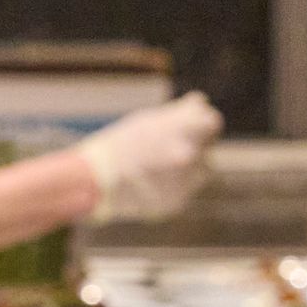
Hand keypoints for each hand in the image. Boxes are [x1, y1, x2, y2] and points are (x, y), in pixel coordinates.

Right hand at [78, 93, 222, 222]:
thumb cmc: (122, 143)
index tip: (189, 126)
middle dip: (192, 146)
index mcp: (185, 129)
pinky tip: (152, 181)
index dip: (200, 123)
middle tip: (164, 147)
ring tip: (156, 166)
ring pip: (200, 172)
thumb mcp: (149, 120)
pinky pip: (185, 191)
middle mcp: (189, 155)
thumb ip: (180, 113)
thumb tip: (201, 103)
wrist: (95, 180)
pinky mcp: (177, 203)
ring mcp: (185, 182)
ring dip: (187, 168)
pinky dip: (174, 186)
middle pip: (205, 149)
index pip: (212, 122)